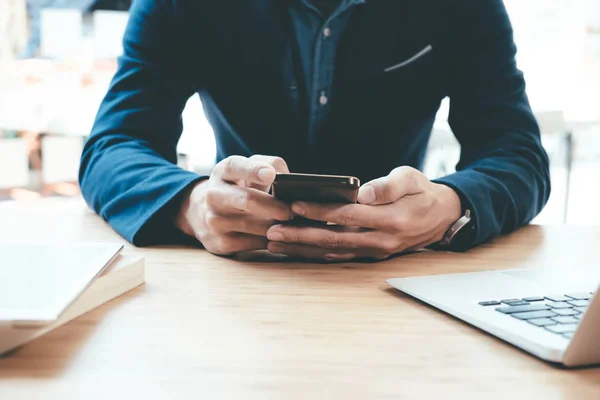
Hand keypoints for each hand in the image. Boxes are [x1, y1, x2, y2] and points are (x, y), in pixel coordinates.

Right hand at [177, 155, 293, 254]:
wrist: (205, 214)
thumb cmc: (238, 187)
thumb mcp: (248, 170)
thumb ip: (270, 165)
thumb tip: (290, 179)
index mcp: (223, 172)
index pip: (235, 167)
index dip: (253, 170)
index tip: (271, 174)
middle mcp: (214, 195)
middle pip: (248, 200)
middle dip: (273, 206)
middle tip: (290, 211)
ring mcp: (215, 220)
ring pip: (255, 225)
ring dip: (276, 225)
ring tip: (289, 222)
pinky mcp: (221, 243)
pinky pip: (255, 243)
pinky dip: (271, 240)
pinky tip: (278, 235)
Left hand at [265, 167, 461, 260]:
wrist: (440, 217)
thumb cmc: (421, 192)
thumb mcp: (411, 179)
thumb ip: (388, 185)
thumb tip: (364, 193)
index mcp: (391, 219)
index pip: (348, 216)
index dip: (320, 212)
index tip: (295, 206)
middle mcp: (381, 240)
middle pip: (334, 239)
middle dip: (300, 236)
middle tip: (272, 231)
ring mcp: (375, 251)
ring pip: (333, 252)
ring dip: (302, 249)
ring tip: (274, 243)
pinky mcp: (370, 255)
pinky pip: (338, 256)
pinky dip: (315, 254)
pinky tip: (295, 250)